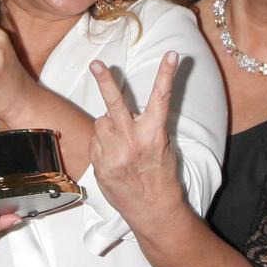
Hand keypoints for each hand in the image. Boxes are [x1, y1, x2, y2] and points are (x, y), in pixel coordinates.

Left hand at [88, 54, 186, 224]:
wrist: (152, 211)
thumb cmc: (161, 178)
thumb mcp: (164, 149)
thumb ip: (148, 128)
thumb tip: (131, 112)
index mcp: (154, 134)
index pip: (161, 98)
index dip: (167, 75)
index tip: (172, 55)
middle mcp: (132, 141)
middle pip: (114, 103)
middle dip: (105, 81)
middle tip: (95, 64)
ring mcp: (113, 153)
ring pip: (101, 122)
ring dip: (107, 126)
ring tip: (119, 143)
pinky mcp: (100, 164)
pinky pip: (95, 142)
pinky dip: (101, 144)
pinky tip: (112, 157)